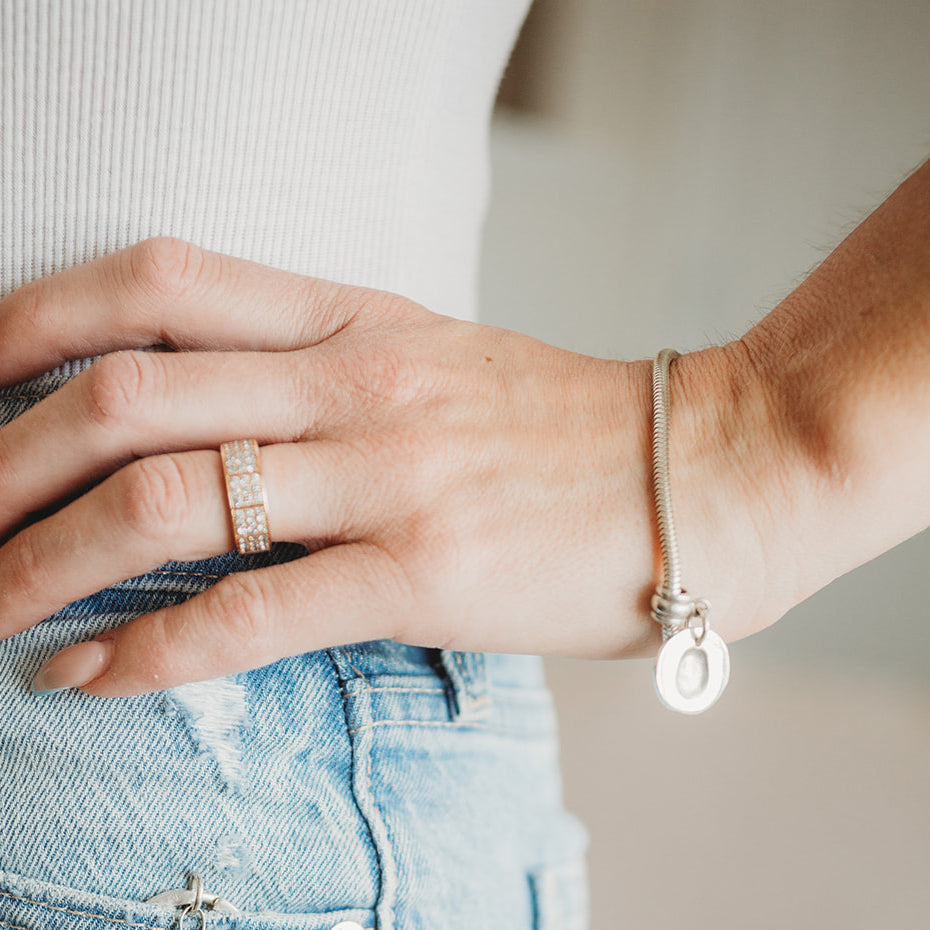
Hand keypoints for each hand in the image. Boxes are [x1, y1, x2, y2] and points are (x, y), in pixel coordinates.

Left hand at [0, 238, 787, 695]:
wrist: (700, 470)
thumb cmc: (565, 424)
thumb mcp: (436, 360)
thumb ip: (328, 374)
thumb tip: (221, 424)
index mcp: (354, 317)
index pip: (159, 284)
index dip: (37, 318)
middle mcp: (356, 382)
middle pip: (128, 396)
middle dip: (5, 458)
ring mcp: (388, 476)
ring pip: (168, 502)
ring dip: (43, 559)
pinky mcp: (423, 572)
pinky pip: (251, 612)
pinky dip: (148, 652)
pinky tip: (85, 678)